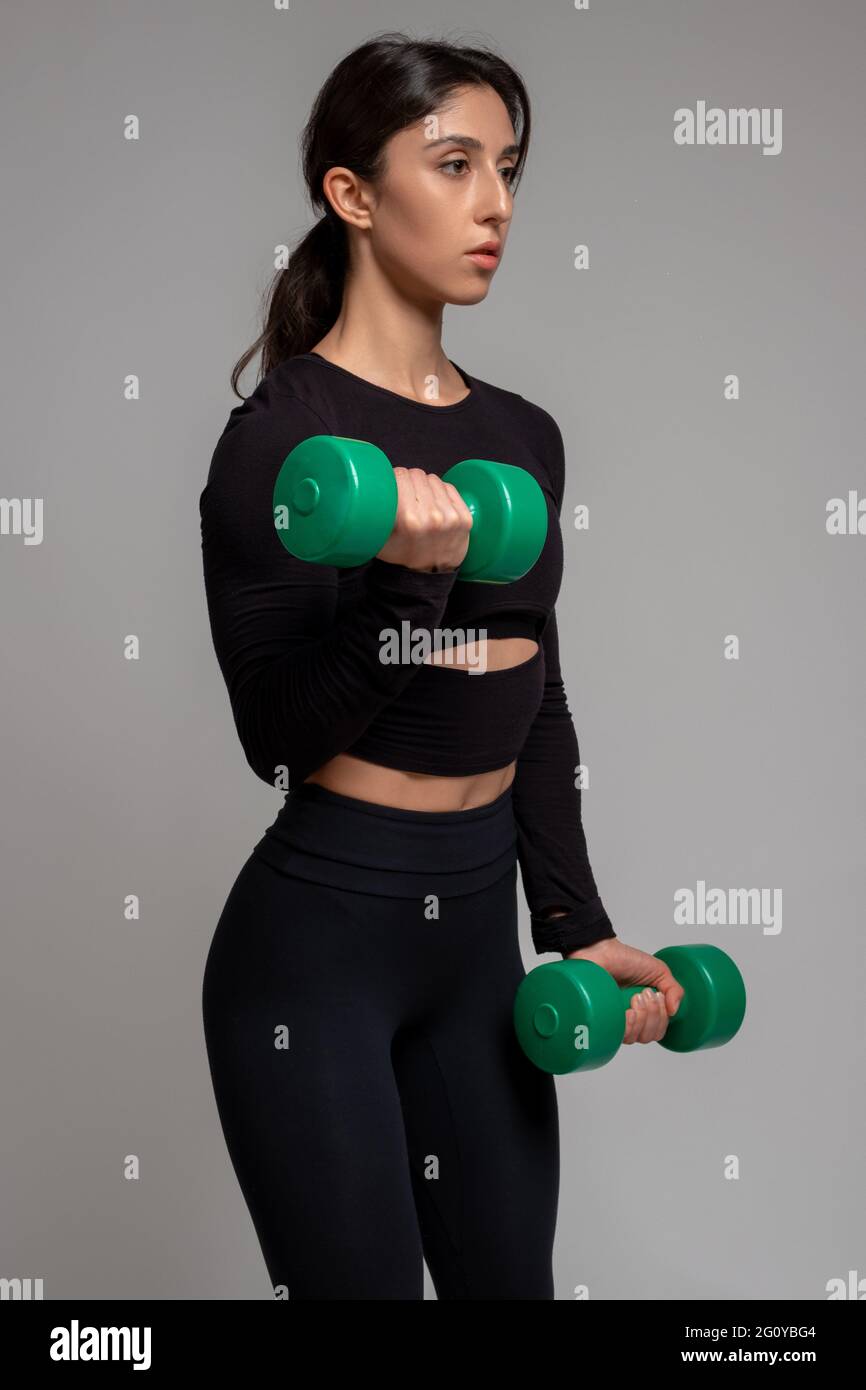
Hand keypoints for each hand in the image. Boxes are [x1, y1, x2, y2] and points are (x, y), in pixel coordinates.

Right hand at [375, 467, 472, 572]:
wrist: (426, 577)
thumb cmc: (401, 556)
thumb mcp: (377, 538)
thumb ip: (372, 513)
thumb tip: (369, 485)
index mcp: (408, 520)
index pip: (401, 475)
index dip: (395, 477)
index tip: (393, 484)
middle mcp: (431, 516)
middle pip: (418, 475)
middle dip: (409, 482)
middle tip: (406, 495)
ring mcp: (451, 517)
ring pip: (434, 480)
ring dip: (425, 486)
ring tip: (420, 502)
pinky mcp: (465, 518)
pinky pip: (450, 488)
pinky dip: (441, 492)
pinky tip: (435, 504)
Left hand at [564, 937, 684, 1044]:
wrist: (601, 950)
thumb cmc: (626, 960)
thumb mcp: (659, 971)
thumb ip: (674, 990)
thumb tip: (674, 1011)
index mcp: (644, 1011)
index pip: (658, 1031)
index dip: (662, 1018)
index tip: (658, 996)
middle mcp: (630, 1019)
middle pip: (649, 1036)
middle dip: (653, 1015)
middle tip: (644, 993)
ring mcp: (615, 1021)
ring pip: (636, 1038)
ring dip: (642, 1018)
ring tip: (634, 998)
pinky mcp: (601, 1021)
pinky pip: (619, 1036)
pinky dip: (629, 1026)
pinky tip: (628, 1013)